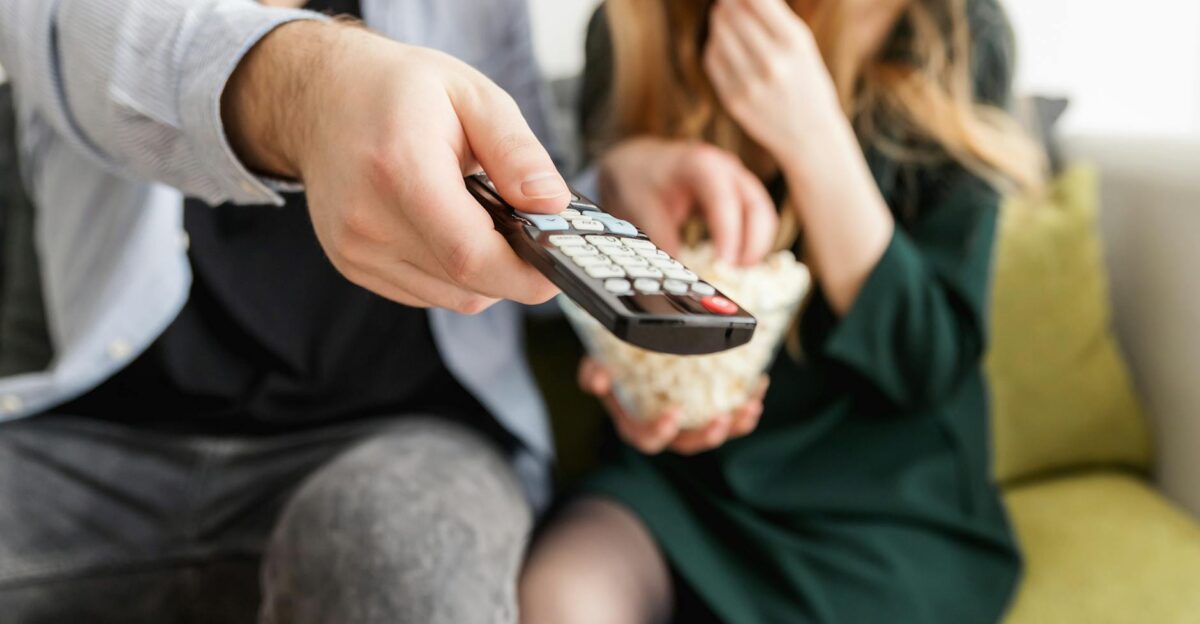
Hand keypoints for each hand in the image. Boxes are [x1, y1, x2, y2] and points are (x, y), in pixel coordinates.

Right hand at [224, 22, 568, 312]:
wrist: (321, 97)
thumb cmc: (398, 91)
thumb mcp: (472, 95)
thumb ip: (517, 152)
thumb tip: (553, 204)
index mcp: (400, 168)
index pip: (469, 254)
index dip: (525, 274)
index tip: (560, 265)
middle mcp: (368, 219)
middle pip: (465, 283)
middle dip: (514, 270)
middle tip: (534, 233)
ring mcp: (355, 248)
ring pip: (451, 296)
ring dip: (484, 273)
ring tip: (483, 219)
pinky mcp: (352, 265)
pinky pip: (426, 293)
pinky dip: (453, 273)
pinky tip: (451, 228)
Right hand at [579, 357, 767, 454]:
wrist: (632, 353)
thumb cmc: (613, 362)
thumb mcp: (597, 363)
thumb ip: (593, 371)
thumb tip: (597, 380)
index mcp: (635, 424)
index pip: (647, 439)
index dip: (660, 432)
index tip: (674, 415)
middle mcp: (665, 429)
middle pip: (688, 444)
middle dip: (707, 436)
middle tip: (722, 420)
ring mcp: (690, 422)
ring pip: (714, 432)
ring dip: (735, 425)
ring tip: (751, 406)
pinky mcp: (709, 409)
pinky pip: (731, 414)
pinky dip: (746, 403)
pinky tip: (759, 385)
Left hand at [598, 138, 776, 265]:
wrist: (640, 161)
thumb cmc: (641, 178)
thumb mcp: (642, 206)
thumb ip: (661, 238)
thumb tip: (678, 273)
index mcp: (701, 164)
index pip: (724, 199)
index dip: (729, 232)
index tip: (724, 263)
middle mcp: (727, 169)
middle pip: (757, 207)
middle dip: (753, 244)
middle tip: (735, 273)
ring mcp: (738, 181)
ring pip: (763, 215)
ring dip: (756, 246)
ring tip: (736, 272)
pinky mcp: (740, 196)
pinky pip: (757, 220)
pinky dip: (752, 242)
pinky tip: (735, 262)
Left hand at [704, 0, 844, 162]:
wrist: (809, 134)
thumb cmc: (806, 79)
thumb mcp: (802, 44)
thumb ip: (774, 15)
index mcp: (793, 43)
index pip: (755, 0)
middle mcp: (771, 63)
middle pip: (731, 14)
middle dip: (728, 4)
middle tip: (728, 3)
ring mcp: (749, 84)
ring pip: (718, 35)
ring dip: (719, 23)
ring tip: (726, 21)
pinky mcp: (733, 100)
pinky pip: (712, 59)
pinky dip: (715, 47)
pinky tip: (726, 47)